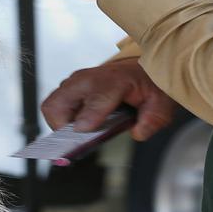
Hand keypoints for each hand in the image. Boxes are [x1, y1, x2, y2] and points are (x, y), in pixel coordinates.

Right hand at [42, 58, 180, 141]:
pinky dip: (60, 121)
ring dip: (60, 125)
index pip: (96, 100)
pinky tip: (77, 129)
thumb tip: (138, 133)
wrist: (141, 69)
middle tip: (77, 141)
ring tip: (78, 136)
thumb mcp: (160, 103)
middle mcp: (90, 79)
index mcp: (115, 81)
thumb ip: (152, 119)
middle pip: (59, 104)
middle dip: (62, 128)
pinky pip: (55, 106)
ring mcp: (76, 82)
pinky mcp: (70, 88)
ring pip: (52, 106)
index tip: (84, 133)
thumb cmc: (147, 86)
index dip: (89, 118)